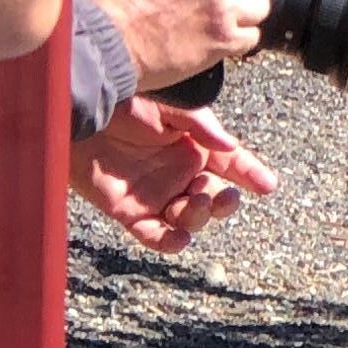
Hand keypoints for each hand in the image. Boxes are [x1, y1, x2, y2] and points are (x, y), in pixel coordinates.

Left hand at [70, 97, 278, 251]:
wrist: (79, 117)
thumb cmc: (123, 105)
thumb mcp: (167, 107)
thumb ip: (199, 126)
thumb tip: (229, 147)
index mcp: (192, 146)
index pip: (230, 163)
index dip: (250, 174)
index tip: (267, 186)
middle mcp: (178, 173)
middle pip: (213, 197)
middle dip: (223, 202)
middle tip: (222, 196)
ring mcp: (156, 195)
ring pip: (189, 218)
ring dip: (199, 216)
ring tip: (193, 201)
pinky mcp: (130, 212)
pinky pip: (155, 235)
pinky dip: (170, 241)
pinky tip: (181, 237)